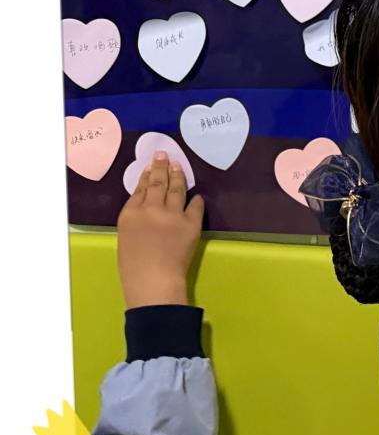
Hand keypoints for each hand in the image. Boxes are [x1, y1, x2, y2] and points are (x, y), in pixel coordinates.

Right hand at [117, 153, 203, 308]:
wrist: (153, 280)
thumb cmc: (134, 266)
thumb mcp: (125, 238)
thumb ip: (136, 219)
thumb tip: (147, 205)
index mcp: (130, 214)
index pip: (140, 189)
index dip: (147, 176)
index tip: (150, 166)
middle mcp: (151, 209)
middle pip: (158, 183)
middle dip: (161, 166)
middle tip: (164, 155)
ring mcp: (173, 214)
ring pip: (176, 189)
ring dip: (178, 175)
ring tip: (179, 166)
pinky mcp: (191, 222)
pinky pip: (195, 206)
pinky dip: (196, 200)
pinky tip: (197, 195)